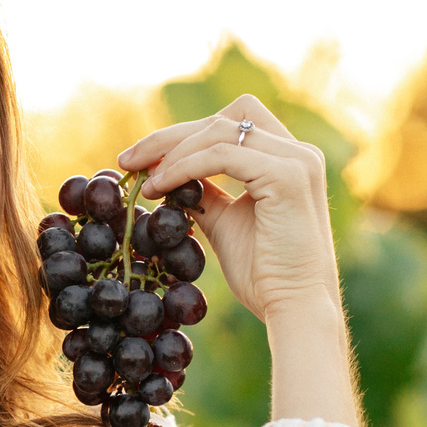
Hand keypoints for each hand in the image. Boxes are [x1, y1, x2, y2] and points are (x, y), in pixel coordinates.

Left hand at [118, 94, 340, 321]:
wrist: (293, 308)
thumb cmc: (264, 275)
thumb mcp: (226, 223)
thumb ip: (205, 193)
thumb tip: (169, 175)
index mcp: (288, 159)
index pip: (232, 123)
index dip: (184, 135)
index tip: (142, 159)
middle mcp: (299, 152)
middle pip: (224, 118)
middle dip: (170, 137)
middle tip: (127, 160)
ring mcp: (297, 160)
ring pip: (219, 131)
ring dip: (172, 152)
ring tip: (144, 182)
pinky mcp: (287, 176)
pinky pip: (221, 155)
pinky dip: (184, 166)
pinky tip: (159, 187)